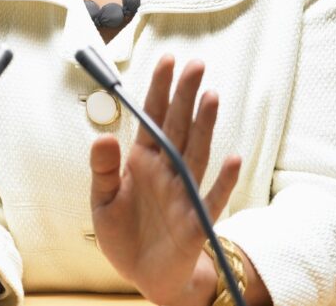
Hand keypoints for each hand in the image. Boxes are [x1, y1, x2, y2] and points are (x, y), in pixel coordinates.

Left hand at [89, 56, 242, 305]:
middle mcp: (166, 170)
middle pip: (178, 127)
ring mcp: (184, 193)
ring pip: (196, 153)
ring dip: (204, 126)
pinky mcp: (195, 221)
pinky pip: (211, 198)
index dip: (160, 89)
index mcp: (143, 161)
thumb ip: (102, 169)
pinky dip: (224, 181)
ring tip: (211, 96)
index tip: (168, 59)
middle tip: (196, 64)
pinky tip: (233, 159)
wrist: (144, 276)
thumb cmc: (125, 234)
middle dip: (185, 96)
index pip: (153, 118)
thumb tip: (102, 137)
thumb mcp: (102, 201)